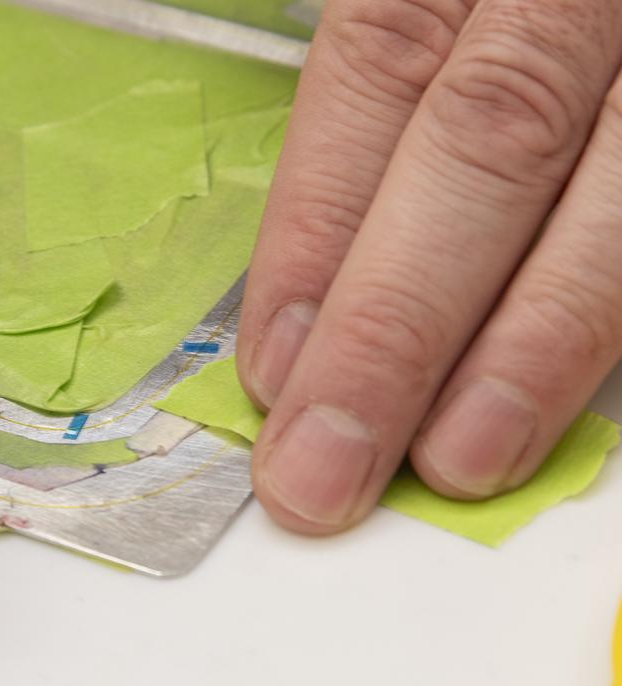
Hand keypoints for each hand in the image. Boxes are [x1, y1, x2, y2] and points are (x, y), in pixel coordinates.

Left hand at [238, 0, 621, 532]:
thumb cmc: (499, 11)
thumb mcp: (435, 14)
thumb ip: (382, 120)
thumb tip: (305, 313)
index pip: (376, 74)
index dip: (317, 231)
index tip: (275, 369)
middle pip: (487, 144)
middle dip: (396, 324)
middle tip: (326, 463)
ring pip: (614, 196)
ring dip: (529, 347)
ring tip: (455, 459)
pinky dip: (611, 320)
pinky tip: (561, 400)